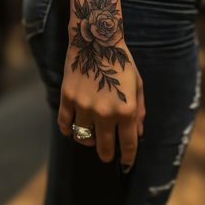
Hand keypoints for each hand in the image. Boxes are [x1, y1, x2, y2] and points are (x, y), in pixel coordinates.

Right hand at [58, 40, 144, 169]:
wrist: (96, 40)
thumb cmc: (121, 62)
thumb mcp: (138, 84)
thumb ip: (139, 111)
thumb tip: (138, 134)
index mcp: (126, 109)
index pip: (128, 144)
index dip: (129, 158)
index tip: (127, 163)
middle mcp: (105, 112)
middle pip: (105, 148)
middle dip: (108, 155)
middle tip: (108, 153)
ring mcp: (84, 106)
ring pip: (83, 138)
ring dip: (89, 141)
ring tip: (93, 135)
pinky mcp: (67, 98)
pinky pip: (65, 125)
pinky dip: (69, 130)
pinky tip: (74, 127)